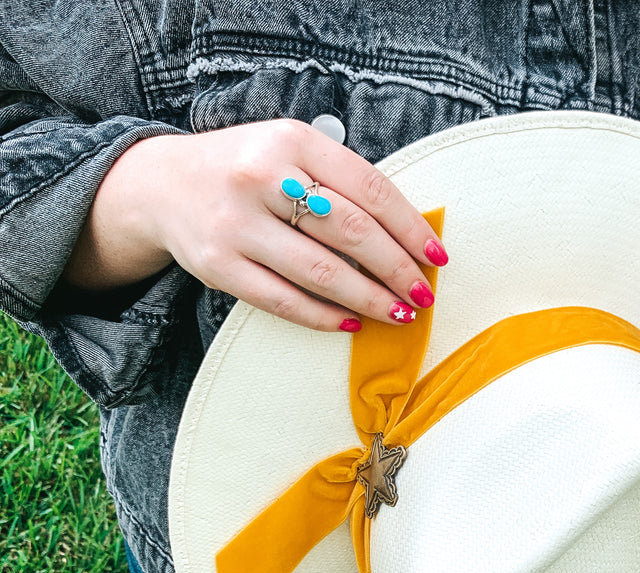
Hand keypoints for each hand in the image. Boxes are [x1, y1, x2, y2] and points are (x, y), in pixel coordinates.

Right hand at [70, 119, 446, 330]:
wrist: (162, 185)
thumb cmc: (247, 170)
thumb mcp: (291, 151)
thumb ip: (341, 180)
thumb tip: (408, 234)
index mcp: (291, 141)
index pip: (369, 188)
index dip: (410, 227)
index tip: (437, 255)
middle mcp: (261, 177)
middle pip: (350, 232)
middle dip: (397, 268)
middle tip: (423, 293)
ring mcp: (236, 223)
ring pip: (321, 272)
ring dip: (369, 299)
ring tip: (399, 313)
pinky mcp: (217, 265)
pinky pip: (283, 301)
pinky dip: (324, 317)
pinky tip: (351, 322)